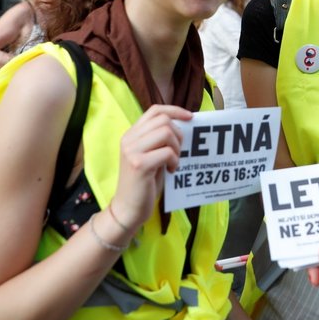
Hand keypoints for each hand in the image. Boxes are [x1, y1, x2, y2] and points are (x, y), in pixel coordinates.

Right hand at [109, 104, 190, 229]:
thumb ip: (159, 140)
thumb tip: (184, 125)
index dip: (175, 110)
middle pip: (163, 120)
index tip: (190, 118)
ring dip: (176, 147)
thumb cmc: (144, 183)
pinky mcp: (139, 164)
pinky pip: (167, 152)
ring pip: (166, 132)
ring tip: (173, 162)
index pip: (155, 110)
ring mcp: (132, 151)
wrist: (128, 209)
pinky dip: (174, 161)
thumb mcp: (150, 155)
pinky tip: (170, 171)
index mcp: (131, 134)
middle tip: (178, 151)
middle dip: (178, 134)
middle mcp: (129, 139)